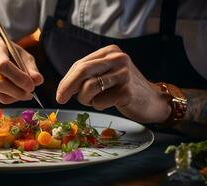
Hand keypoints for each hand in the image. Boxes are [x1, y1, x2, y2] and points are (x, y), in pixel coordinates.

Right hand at [0, 37, 43, 103]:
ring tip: (27, 94)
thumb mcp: (25, 57)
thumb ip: (32, 68)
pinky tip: (19, 94)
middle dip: (16, 90)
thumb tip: (38, 80)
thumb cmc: (14, 55)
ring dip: (15, 96)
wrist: (0, 56)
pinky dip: (12, 99)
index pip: (3, 65)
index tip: (31, 85)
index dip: (18, 78)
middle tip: (30, 92)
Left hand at [56, 45, 170, 122]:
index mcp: (110, 52)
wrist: (153, 100)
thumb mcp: (107, 74)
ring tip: (95, 101)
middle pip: (83, 70)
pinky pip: (99, 102)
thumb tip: (63, 87)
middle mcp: (118, 59)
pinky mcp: (126, 91)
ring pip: (89, 87)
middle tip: (60, 99)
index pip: (80, 64)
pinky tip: (109, 103)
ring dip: (86, 100)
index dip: (66, 80)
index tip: (59, 93)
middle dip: (67, 86)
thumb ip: (88, 75)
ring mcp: (124, 74)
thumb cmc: (123, 88)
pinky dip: (98, 106)